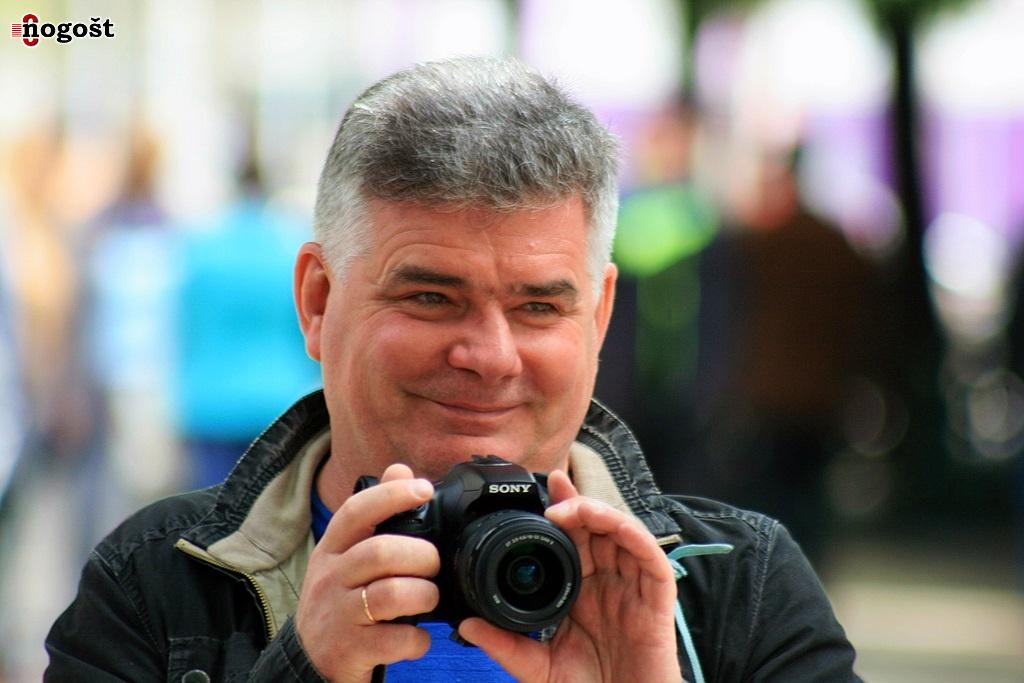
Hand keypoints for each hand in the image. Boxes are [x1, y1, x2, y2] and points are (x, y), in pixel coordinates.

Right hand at [294, 464, 438, 681]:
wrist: (310, 662)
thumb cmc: (339, 600)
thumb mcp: (346, 555)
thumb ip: (374, 515)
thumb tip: (399, 469)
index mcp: (332, 549)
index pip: (355, 511)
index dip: (391, 495)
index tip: (423, 489)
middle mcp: (330, 578)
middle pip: (380, 552)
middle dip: (421, 555)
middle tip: (433, 564)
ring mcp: (338, 615)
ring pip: (391, 594)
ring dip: (424, 594)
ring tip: (429, 598)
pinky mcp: (350, 650)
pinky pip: (395, 639)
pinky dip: (417, 638)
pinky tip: (418, 636)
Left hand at [458, 470, 681, 682]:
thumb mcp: (538, 667)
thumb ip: (506, 646)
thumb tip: (468, 624)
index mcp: (584, 589)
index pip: (574, 538)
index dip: (562, 509)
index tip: (542, 487)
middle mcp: (610, 581)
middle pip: (598, 527)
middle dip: (577, 502)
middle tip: (554, 488)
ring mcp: (634, 587)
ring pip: (624, 532)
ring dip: (601, 512)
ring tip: (572, 509)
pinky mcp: (658, 598)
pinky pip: (652, 557)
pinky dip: (633, 535)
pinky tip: (612, 526)